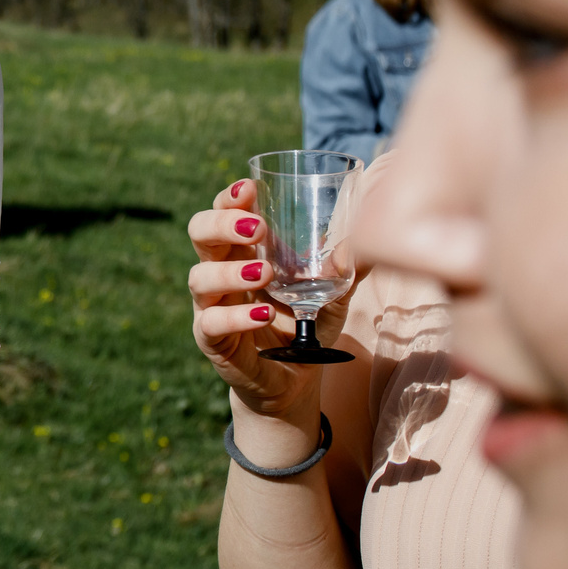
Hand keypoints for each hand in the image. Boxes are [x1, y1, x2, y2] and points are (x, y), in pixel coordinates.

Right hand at [185, 179, 351, 417]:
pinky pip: (211, 323)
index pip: (222, 213)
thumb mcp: (332, 296)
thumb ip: (345, 271)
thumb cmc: (306, 327)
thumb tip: (368, 244)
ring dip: (229, 271)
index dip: (229, 199)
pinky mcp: (212, 340)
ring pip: (199, 277)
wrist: (294, 380)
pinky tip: (262, 315)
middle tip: (256, 227)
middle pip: (199, 234)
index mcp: (243, 252)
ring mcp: (211, 306)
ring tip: (265, 274)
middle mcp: (220, 272)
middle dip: (221, 224)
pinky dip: (235, 317)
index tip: (250, 188)